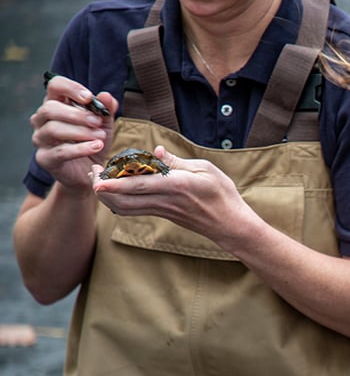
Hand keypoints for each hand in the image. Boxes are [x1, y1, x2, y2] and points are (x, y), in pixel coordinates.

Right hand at [31, 74, 116, 193]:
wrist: (89, 172)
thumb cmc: (92, 142)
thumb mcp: (104, 125)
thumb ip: (106, 110)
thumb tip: (107, 96)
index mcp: (55, 105)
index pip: (55, 86)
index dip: (71, 88)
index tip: (89, 98)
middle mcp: (42, 120)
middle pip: (50, 108)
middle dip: (77, 114)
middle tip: (97, 122)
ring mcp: (40, 139)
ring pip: (53, 129)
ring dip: (80, 132)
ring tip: (101, 137)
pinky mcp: (45, 158)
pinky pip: (61, 151)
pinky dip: (81, 148)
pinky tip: (97, 147)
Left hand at [92, 146, 257, 243]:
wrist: (230, 224)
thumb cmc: (222, 194)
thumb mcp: (205, 169)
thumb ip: (176, 161)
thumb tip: (154, 151)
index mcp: (176, 185)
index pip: (139, 185)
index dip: (115, 184)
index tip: (96, 179)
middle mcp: (165, 200)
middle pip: (124, 201)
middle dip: (103, 190)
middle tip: (93, 173)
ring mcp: (162, 210)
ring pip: (125, 209)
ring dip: (108, 197)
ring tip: (99, 181)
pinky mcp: (163, 215)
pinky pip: (134, 210)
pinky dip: (120, 202)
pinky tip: (116, 191)